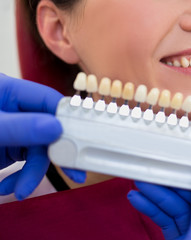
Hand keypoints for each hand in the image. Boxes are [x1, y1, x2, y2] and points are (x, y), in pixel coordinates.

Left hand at [0, 73, 85, 199]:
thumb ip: (19, 128)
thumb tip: (56, 128)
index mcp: (9, 91)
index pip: (48, 101)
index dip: (66, 119)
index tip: (79, 140)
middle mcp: (15, 109)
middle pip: (48, 129)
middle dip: (53, 154)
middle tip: (74, 172)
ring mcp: (13, 129)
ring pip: (38, 149)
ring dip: (32, 173)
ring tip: (20, 190)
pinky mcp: (9, 147)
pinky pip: (26, 161)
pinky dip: (21, 177)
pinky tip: (8, 187)